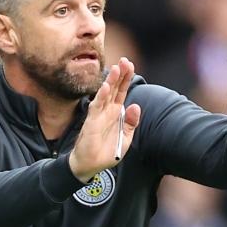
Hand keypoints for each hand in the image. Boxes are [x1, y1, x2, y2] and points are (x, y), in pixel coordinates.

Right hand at [69, 57, 140, 181]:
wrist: (90, 166)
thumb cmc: (106, 152)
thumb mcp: (125, 138)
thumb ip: (131, 123)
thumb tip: (135, 105)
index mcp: (116, 113)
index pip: (122, 91)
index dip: (126, 78)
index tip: (130, 64)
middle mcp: (107, 111)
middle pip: (114, 88)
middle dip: (120, 74)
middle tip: (125, 60)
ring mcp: (99, 115)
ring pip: (105, 94)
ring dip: (111, 81)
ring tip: (116, 69)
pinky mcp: (92, 123)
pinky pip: (96, 107)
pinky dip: (101, 97)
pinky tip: (105, 87)